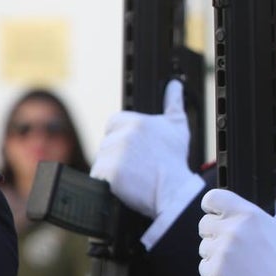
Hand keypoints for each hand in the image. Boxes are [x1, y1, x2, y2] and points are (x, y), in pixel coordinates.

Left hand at [91, 80, 203, 220]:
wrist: (174, 191)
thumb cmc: (175, 160)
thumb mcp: (178, 126)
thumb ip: (173, 101)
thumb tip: (174, 84)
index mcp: (136, 121)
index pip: (114, 123)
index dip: (122, 136)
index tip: (135, 150)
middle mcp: (123, 135)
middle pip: (107, 143)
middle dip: (117, 153)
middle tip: (137, 165)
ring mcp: (113, 154)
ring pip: (101, 159)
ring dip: (111, 168)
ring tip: (132, 175)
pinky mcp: (107, 173)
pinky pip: (97, 176)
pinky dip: (106, 182)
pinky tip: (124, 184)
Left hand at [198, 189, 275, 275]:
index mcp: (248, 214)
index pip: (212, 198)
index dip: (212, 205)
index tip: (215, 212)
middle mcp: (232, 230)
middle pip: (204, 224)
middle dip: (214, 232)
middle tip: (231, 242)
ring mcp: (222, 252)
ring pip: (203, 247)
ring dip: (215, 253)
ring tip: (235, 260)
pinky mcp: (216, 272)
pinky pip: (204, 267)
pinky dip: (215, 271)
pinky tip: (232, 273)